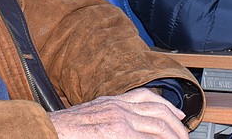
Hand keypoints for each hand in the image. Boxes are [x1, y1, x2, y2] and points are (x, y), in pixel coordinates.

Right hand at [48, 88, 187, 138]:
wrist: (47, 130)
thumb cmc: (64, 128)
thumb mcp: (93, 115)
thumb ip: (112, 117)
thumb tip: (127, 128)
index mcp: (112, 101)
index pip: (148, 97)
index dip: (168, 107)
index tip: (178, 117)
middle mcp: (118, 107)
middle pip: (159, 111)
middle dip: (177, 126)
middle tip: (184, 136)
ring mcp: (119, 120)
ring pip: (158, 125)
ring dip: (173, 135)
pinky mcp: (118, 133)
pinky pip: (145, 137)